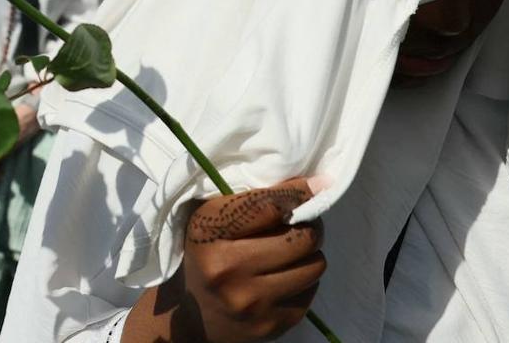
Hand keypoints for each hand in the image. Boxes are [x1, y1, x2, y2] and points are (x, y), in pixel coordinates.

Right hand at [124, 178, 324, 342]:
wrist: (192, 315)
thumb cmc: (206, 252)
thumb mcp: (211, 219)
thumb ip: (250, 199)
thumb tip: (315, 183)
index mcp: (210, 234)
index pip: (269, 206)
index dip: (297, 193)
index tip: (312, 185)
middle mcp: (229, 270)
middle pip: (301, 237)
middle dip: (309, 225)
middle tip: (302, 221)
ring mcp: (252, 303)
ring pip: (315, 265)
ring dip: (309, 254)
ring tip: (292, 250)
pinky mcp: (271, 325)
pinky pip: (311, 291)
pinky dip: (303, 280)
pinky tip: (284, 276)